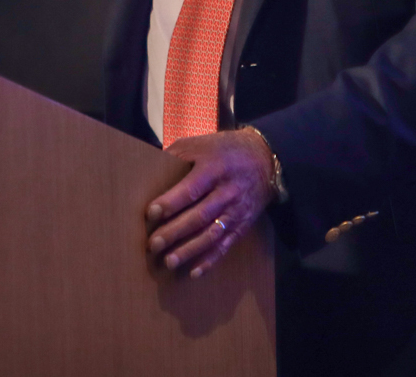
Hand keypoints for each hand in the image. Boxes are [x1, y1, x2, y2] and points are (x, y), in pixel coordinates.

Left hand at [146, 127, 275, 278]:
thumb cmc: (224, 150)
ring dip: (190, 251)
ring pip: (211, 234)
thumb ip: (178, 155)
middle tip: (153, 244)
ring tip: (169, 261)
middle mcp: (227, 192)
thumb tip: (150, 170)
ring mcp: (236, 211)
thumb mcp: (201, 143)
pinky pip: (226, 245)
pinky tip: (194, 272)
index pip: (191, 188)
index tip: (150, 213)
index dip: (171, 202)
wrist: (265, 159)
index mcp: (214, 168)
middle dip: (175, 232)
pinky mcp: (242, 225)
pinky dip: (210, 260)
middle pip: (199, 215)